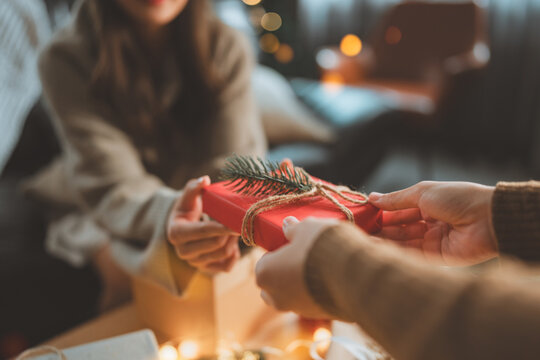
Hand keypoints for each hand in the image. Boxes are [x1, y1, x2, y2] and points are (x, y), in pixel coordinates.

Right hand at [167, 176, 239, 272]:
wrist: (184, 226)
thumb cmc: (188, 208)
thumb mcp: (187, 197)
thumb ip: (194, 187)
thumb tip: (204, 180)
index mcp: (176, 233)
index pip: (204, 230)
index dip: (223, 226)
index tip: (241, 220)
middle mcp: (183, 252)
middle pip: (216, 244)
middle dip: (230, 232)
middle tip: (238, 220)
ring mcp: (194, 263)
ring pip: (222, 254)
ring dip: (233, 241)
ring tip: (235, 228)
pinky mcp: (205, 270)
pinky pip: (226, 267)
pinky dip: (233, 256)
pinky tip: (233, 243)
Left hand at [255, 216, 337, 318]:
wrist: (354, 273)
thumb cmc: (321, 246)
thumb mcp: (306, 227)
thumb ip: (294, 228)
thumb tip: (288, 224)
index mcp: (264, 274)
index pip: (263, 262)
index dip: (277, 253)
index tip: (291, 246)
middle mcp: (277, 297)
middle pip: (274, 285)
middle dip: (285, 273)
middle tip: (303, 257)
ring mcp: (298, 309)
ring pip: (295, 295)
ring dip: (303, 283)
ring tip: (322, 265)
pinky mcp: (320, 315)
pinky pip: (315, 301)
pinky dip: (320, 292)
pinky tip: (334, 277)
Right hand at [369, 181, 496, 264]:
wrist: (488, 218)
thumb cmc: (458, 198)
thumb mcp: (422, 192)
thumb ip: (396, 199)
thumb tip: (372, 198)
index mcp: (427, 205)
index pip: (397, 211)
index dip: (380, 213)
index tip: (360, 215)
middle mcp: (428, 224)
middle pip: (398, 228)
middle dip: (378, 228)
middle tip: (356, 230)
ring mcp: (432, 242)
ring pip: (401, 242)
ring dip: (383, 241)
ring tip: (361, 239)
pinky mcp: (436, 259)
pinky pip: (411, 255)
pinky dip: (394, 252)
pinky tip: (377, 248)